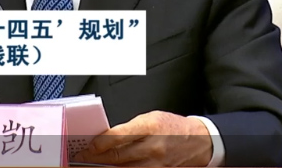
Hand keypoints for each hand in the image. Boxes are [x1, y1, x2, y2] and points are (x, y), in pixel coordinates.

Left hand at [73, 111, 212, 166]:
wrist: (199, 141)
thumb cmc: (172, 126)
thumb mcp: (151, 118)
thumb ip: (129, 128)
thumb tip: (106, 138)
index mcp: (149, 126)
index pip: (117, 136)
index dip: (99, 143)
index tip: (88, 146)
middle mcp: (153, 146)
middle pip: (117, 156)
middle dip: (96, 158)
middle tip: (82, 158)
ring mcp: (156, 164)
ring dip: (106, 167)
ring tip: (93, 164)